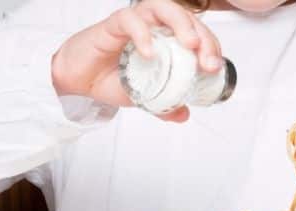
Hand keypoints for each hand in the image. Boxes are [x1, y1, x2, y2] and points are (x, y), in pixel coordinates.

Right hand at [51, 0, 222, 121]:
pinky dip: (143, 34)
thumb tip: (184, 115)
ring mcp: (134, 23)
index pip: (196, 33)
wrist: (81, 82)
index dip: (210, 46)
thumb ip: (165, 105)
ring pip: (161, 6)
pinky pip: (129, 20)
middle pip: (185, 16)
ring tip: (189, 46)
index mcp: (166, 39)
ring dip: (181, 24)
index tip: (214, 68)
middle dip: (202, 36)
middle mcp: (153, 25)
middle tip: (207, 60)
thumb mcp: (146, 97)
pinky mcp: (112, 25)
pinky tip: (150, 53)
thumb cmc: (112, 79)